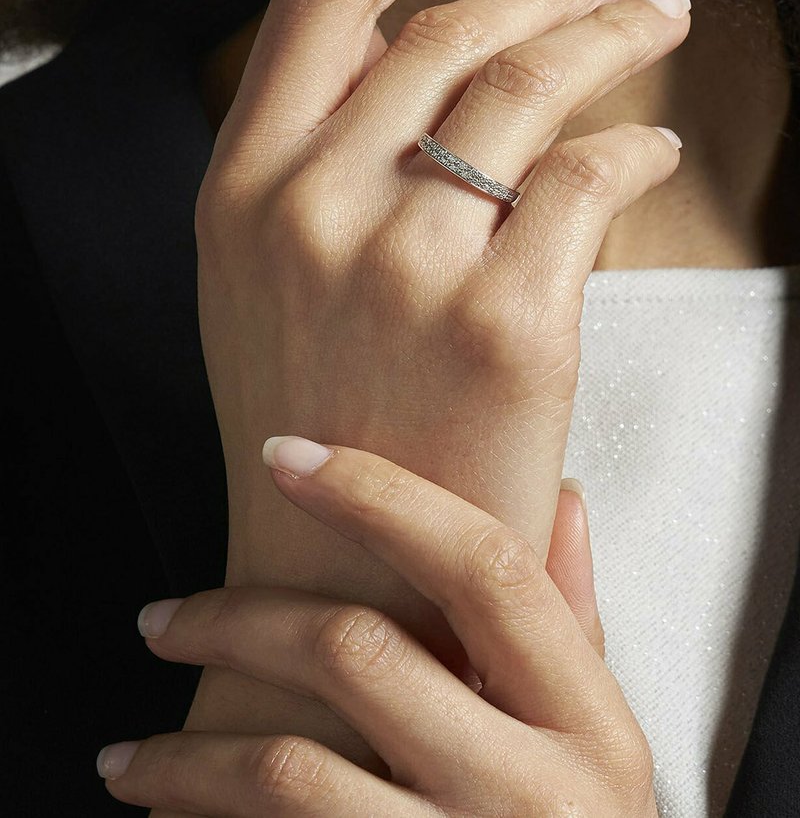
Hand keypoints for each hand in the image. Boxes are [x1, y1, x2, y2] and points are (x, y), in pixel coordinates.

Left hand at [99, 439, 656, 815]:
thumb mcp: (608, 750)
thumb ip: (577, 626)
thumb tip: (562, 498)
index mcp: (593, 725)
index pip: (483, 566)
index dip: (380, 495)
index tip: (291, 456)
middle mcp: (537, 794)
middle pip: (357, 651)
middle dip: (231, 622)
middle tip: (163, 622)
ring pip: (288, 771)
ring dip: (181, 755)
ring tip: (127, 756)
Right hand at [189, 0, 687, 760]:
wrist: (344, 573)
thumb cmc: (313, 422)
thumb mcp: (259, 280)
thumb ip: (306, 161)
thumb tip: (392, 51)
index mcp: (242, 186)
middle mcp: (313, 207)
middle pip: (449, 32)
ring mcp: (407, 263)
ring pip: (527, 86)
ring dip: (607, 35)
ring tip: (653, 17)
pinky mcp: (506, 322)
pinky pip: (585, 178)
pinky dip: (633, 144)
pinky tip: (653, 140)